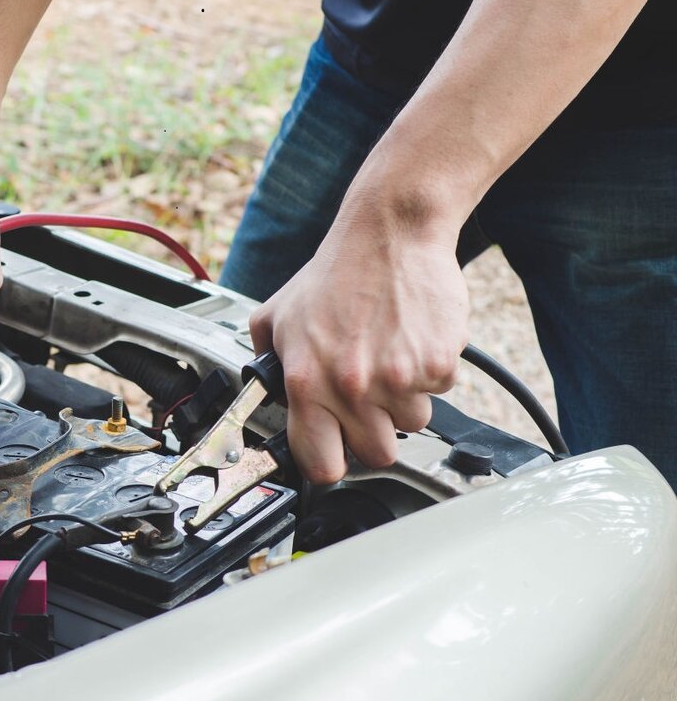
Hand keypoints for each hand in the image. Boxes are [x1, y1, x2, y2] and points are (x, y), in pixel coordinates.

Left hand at [248, 193, 469, 482]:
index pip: (320, 464)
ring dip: (403, 401)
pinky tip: (410, 341)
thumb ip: (265, 363)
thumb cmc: (335, 274)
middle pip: (376, 454)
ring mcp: (398, 378)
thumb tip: (259, 398)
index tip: (334, 452)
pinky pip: (439, 392)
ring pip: (412, 425)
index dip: (328, 461)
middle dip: (373, 432)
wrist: (388, 235)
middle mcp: (352, 387)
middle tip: (368, 399)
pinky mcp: (437, 364)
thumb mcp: (277, 317)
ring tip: (388, 359)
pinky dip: (429, 373)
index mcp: (307, 382)